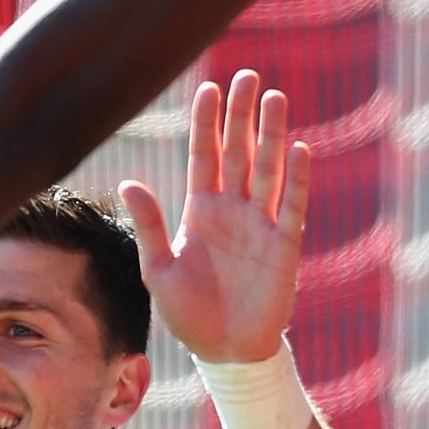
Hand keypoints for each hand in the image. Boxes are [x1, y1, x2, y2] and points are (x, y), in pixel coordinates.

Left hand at [118, 71, 307, 363]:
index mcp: (199, 212)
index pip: (203, 157)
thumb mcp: (159, 269)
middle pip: (238, 153)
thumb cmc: (187, 313)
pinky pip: (292, 206)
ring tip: (274, 98)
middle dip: (242, 116)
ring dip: (271, 136)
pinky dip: (297, 179)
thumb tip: (130, 183)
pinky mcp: (284, 247)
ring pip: (267, 170)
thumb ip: (149, 226)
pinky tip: (298, 149)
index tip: (210, 89)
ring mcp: (261, 225)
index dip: (207, 125)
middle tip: (248, 77)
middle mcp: (232, 211)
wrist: (224, 351)